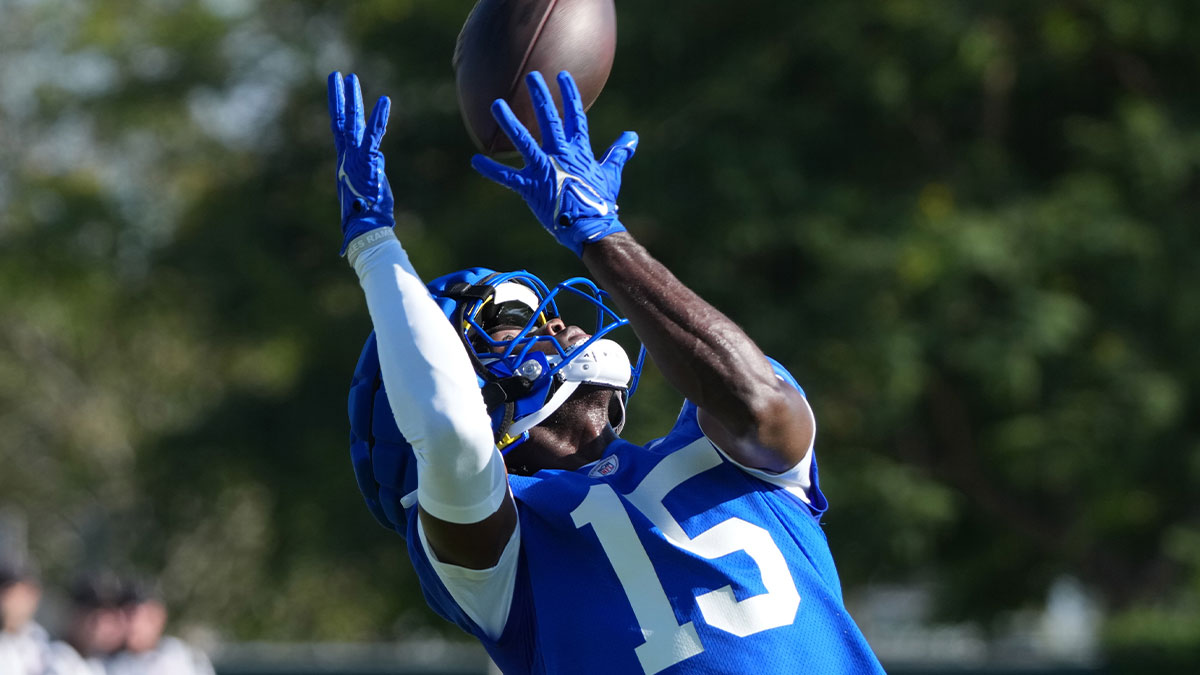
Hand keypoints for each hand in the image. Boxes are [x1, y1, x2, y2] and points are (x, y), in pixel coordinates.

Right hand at [328, 72, 394, 254]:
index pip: (340, 130)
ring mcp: (355, 159)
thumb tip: (378, 159)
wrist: (365, 228)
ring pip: (353, 124)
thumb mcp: (372, 187)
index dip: (338, 109)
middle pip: (342, 121)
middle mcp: (347, 157)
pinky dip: (380, 119)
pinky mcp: (368, 163)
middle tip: (337, 74)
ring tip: (350, 77)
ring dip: (353, 100)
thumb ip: (373, 170)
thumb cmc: (368, 215)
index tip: (337, 91)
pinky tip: (385, 101)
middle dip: (340, 97)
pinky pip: (374, 136)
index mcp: (347, 162)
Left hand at [471, 71, 637, 256]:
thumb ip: (618, 153)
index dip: (569, 95)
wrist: (590, 226)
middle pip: (549, 119)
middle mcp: (560, 154)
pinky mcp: (531, 187)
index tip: (562, 76)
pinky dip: (490, 169)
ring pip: (524, 140)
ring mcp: (544, 169)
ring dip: (510, 121)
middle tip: (531, 77)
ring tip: (496, 104)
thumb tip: (632, 137)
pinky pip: (507, 177)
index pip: (575, 116)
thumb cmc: (600, 202)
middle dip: (540, 96)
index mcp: (579, 150)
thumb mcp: (611, 173)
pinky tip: (475, 160)